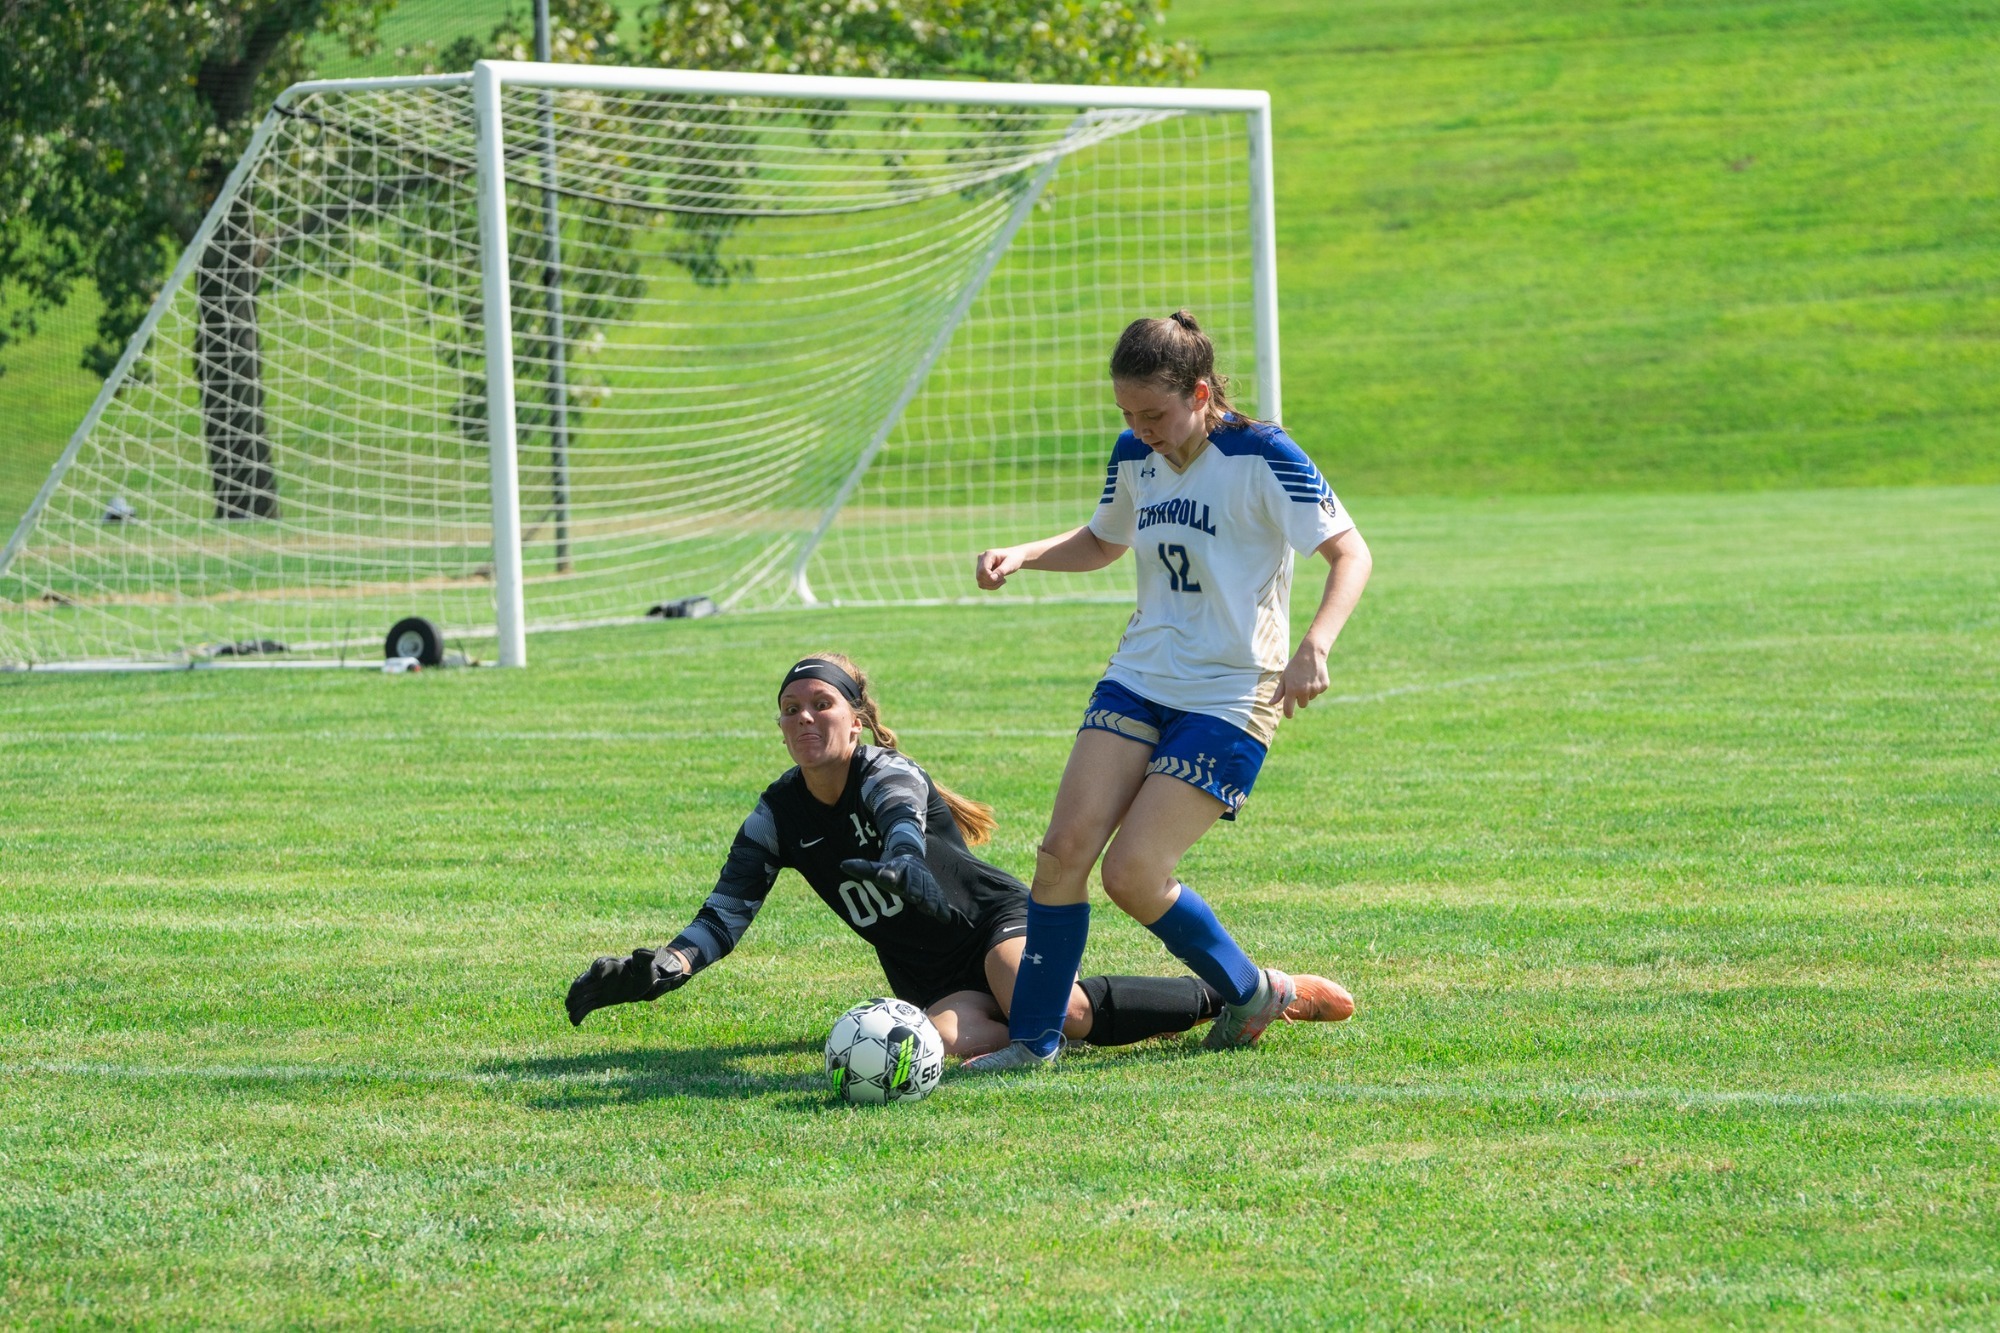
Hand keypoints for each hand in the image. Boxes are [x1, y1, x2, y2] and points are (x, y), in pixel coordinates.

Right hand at [565, 946, 689, 1026]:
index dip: (598, 968)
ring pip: (582, 994)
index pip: (602, 964)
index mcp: (612, 965)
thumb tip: (641, 951)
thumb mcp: (646, 964)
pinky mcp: (598, 1000)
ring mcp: (597, 989)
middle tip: (573, 993)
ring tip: (569, 1009)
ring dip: (575, 1000)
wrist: (639, 982)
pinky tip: (574, 1022)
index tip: (597, 973)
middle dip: (579, 986)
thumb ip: (644, 957)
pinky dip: (579, 1014)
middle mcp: (600, 976)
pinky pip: (586, 1007)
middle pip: (586, 980)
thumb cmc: (643, 970)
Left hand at [840, 855, 967, 926]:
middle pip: (915, 881)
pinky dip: (942, 908)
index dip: (889, 874)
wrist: (911, 858)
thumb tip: (842, 865)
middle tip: (915, 897)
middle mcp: (914, 874)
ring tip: (929, 910)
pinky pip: (940, 900)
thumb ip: (861, 868)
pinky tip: (943, 919)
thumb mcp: (876, 867)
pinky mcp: (934, 891)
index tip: (884, 877)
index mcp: (898, 868)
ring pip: (929, 890)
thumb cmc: (889, 869)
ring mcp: (926, 883)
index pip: (893, 870)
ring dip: (930, 900)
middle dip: (915, 888)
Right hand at [975, 548, 1023, 589]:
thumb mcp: (1010, 564)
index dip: (991, 578)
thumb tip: (991, 578)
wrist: (1015, 558)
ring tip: (1002, 580)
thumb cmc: (1014, 559)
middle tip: (1003, 579)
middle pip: (980, 576)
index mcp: (988, 554)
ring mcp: (980, 565)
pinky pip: (982, 583)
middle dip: (992, 582)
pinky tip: (998, 581)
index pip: (983, 570)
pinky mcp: (981, 571)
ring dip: (992, 585)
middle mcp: (981, 558)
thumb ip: (1001, 571)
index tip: (1003, 578)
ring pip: (980, 581)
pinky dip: (990, 586)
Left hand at [1267, 643, 1330, 718]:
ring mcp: (1315, 689)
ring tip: (1306, 679)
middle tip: (1299, 685)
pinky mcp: (1324, 686)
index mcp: (1292, 690)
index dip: (1288, 714)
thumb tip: (1271, 704)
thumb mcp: (1284, 678)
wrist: (1311, 654)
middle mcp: (1303, 691)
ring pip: (1311, 698)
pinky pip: (1319, 692)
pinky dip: (1317, 687)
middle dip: (1300, 698)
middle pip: (1302, 705)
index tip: (1289, 715)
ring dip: (1308, 692)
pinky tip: (1314, 677)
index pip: (1289, 709)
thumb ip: (1278, 693)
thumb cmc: (1294, 667)